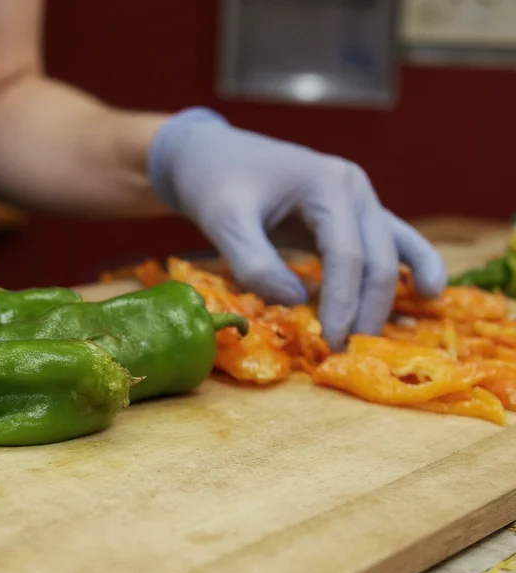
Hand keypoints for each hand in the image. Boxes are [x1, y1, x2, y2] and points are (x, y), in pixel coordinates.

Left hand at [147, 107, 446, 348]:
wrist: (209, 155)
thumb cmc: (214, 183)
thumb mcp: (224, 222)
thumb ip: (255, 263)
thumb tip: (296, 303)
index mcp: (328, 184)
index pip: (346, 256)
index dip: (341, 303)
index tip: (329, 342)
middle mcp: (355, 188)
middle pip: (377, 258)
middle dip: (365, 308)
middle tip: (344, 351)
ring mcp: (359, 198)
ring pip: (390, 253)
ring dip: (386, 296)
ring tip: (380, 337)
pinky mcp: (351, 213)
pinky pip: (390, 241)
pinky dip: (412, 265)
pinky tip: (428, 291)